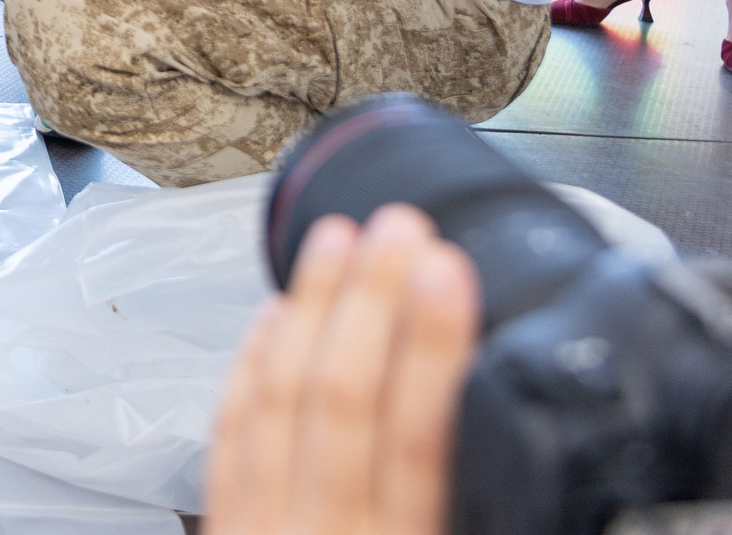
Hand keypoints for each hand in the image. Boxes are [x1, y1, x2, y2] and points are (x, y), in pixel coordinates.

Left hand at [204, 206, 480, 534]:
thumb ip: (475, 505)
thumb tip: (508, 418)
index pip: (420, 438)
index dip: (431, 346)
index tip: (448, 271)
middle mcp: (326, 534)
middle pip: (342, 395)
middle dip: (371, 298)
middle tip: (398, 227)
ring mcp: (265, 527)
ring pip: (278, 397)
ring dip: (310, 306)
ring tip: (337, 237)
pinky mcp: (223, 528)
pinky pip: (230, 434)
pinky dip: (251, 365)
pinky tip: (274, 313)